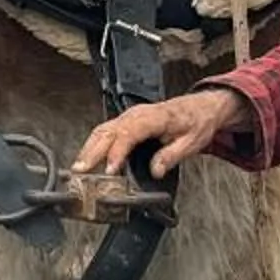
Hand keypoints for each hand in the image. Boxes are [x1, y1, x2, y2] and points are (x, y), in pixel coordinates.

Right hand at [74, 86, 250, 177]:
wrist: (200, 107)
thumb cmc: (196, 122)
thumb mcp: (192, 142)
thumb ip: (171, 156)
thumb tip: (156, 170)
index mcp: (155, 118)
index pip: (130, 133)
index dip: (117, 152)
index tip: (109, 170)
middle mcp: (138, 114)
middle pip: (108, 131)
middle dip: (92, 152)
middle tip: (81, 171)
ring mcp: (129, 116)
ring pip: (103, 130)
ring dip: (88, 149)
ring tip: (78, 168)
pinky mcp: (126, 121)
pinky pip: (105, 131)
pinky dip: (93, 144)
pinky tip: (87, 158)